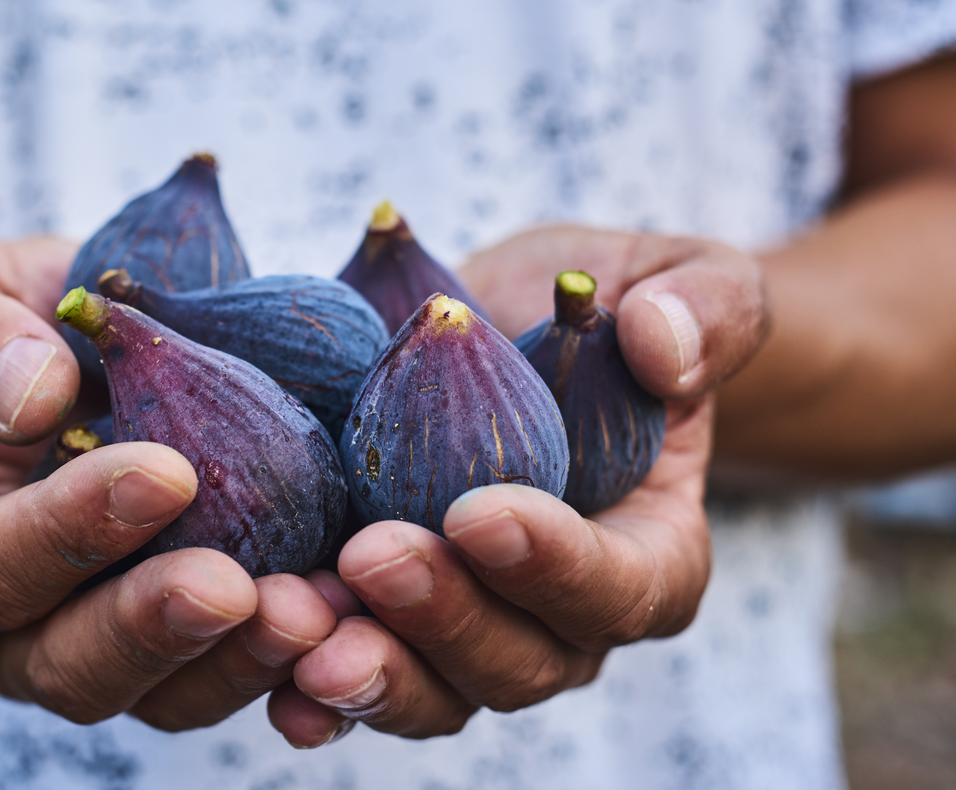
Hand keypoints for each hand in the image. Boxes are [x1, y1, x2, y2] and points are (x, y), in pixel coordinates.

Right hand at [0, 235, 339, 726]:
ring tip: (314, 609)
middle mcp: (15, 623)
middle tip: (234, 587)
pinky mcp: (194, 638)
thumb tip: (30, 398)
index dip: (69, 532)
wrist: (60, 351)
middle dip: (155, 629)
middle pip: (68, 666)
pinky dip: (294, 658)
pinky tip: (352, 613)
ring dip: (237, 661)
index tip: (163, 474)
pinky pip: (236, 672)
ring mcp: (108, 641)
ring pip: (163, 697)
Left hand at [266, 226, 768, 745]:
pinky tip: (265, 676)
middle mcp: (561, 619)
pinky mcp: (388, 623)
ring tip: (295, 621)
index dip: (554, 564)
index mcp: (650, 553)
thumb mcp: (672, 280)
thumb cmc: (601, 310)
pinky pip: (356, 680)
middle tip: (372, 558)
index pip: (619, 586)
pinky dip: (309, 689)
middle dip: (442, 617)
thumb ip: (704, 307)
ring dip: (366, 666)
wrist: (506, 331)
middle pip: (517, 660)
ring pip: (432, 690)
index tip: (479, 513)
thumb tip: (664, 344)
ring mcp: (470, 634)